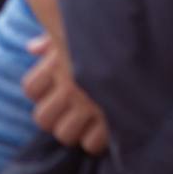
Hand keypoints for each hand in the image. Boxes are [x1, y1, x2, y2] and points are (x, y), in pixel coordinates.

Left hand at [22, 32, 110, 154]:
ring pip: (64, 134)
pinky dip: (96, 141)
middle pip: (42, 118)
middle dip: (54, 119)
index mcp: (57, 63)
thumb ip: (51, 41)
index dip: (40, 93)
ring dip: (74, 132)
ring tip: (88, 124)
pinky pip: (90, 144)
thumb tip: (33, 48)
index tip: (55, 91)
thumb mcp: (75, 29)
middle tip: (70, 114)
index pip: (30, 89)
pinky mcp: (110, 121)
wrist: (142, 41)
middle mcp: (68, 86)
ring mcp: (88, 105)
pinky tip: (105, 129)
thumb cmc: (108, 34)